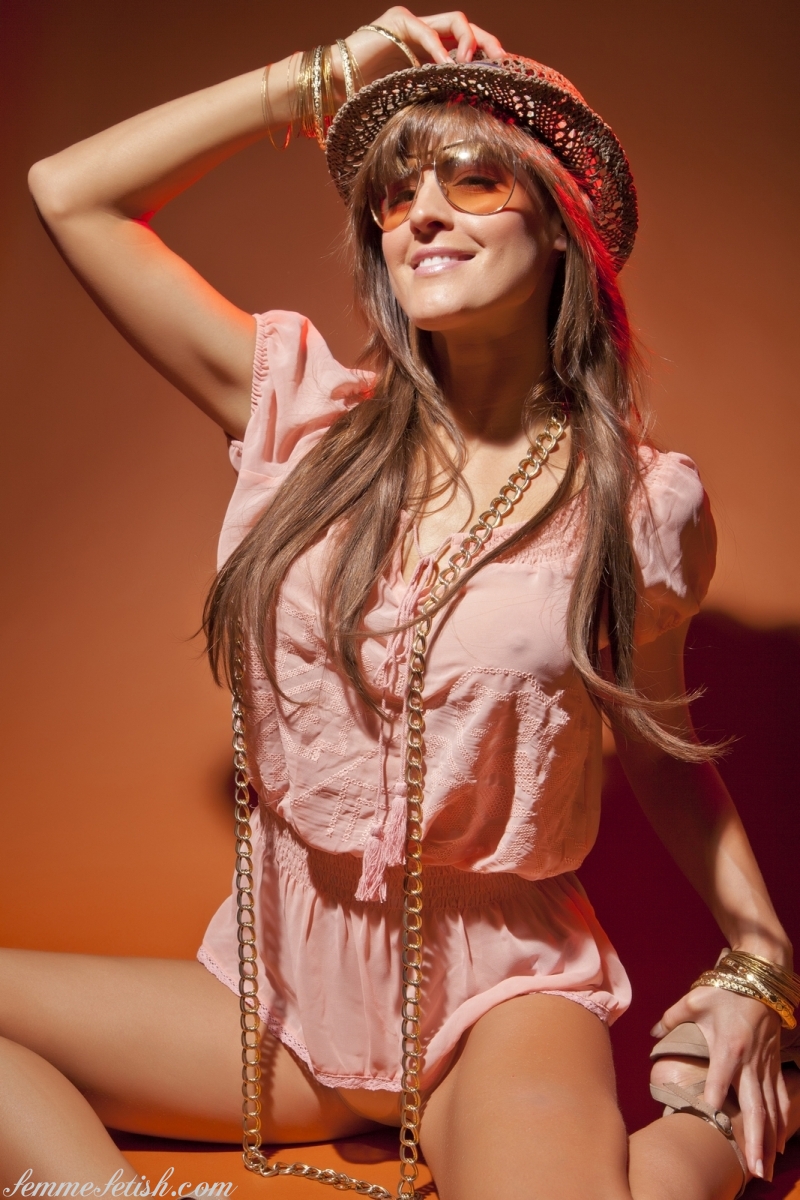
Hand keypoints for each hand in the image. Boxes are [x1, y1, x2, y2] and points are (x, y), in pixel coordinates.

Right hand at [340, 8, 505, 88]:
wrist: (336, 85)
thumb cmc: (371, 99)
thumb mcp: (414, 100)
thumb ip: (436, 97)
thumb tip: (468, 117)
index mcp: (430, 51)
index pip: (466, 45)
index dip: (486, 54)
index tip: (502, 72)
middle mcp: (425, 32)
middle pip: (467, 28)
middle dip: (488, 43)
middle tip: (500, 61)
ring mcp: (413, 24)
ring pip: (455, 21)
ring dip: (468, 43)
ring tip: (470, 65)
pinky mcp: (398, 22)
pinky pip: (426, 31)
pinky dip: (439, 48)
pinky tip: (449, 66)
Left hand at [652, 985, 789, 1179]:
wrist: (762, 979)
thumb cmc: (726, 989)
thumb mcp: (694, 1000)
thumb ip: (672, 1018)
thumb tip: (651, 1033)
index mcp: (728, 1045)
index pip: (720, 1076)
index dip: (716, 1095)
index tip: (712, 1117)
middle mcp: (750, 1060)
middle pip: (754, 1106)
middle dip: (754, 1139)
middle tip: (754, 1170)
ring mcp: (765, 1065)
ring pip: (770, 1109)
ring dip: (768, 1140)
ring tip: (765, 1169)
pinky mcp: (774, 1065)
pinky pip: (780, 1098)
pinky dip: (780, 1123)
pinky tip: (778, 1146)